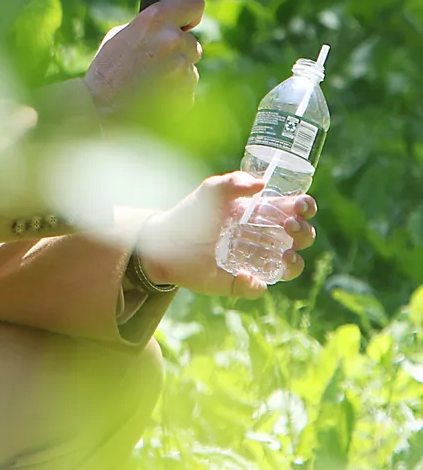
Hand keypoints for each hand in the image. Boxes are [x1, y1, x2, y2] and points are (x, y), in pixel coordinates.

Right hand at [83, 0, 204, 119]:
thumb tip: (168, 27)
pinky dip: (175, 92)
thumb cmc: (105, 71)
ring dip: (176, 73)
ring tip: (148, 83)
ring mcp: (182, 68)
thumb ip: (149, 28)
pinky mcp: (187, 93)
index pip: (194, 3)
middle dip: (178, 51)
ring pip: (190, 67)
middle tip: (153, 62)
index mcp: (155, 20)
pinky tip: (152, 97)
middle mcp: (172, 40)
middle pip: (192, 42)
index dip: (191, 13)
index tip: (186, 22)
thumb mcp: (119, 37)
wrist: (100, 110)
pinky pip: (187, 89)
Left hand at [135, 171, 317, 298]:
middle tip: (288, 227)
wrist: (164, 243)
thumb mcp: (210, 191)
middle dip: (304, 233)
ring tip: (285, 257)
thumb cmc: (191, 213)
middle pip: (301, 238)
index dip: (305, 208)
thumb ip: (233, 181)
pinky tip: (242, 274)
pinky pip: (258, 288)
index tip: (300, 206)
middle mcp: (264, 238)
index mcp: (262, 214)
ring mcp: (255, 261)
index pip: (295, 210)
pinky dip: (255, 284)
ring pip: (290, 266)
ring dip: (295, 263)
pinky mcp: (240, 282)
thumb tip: (262, 184)